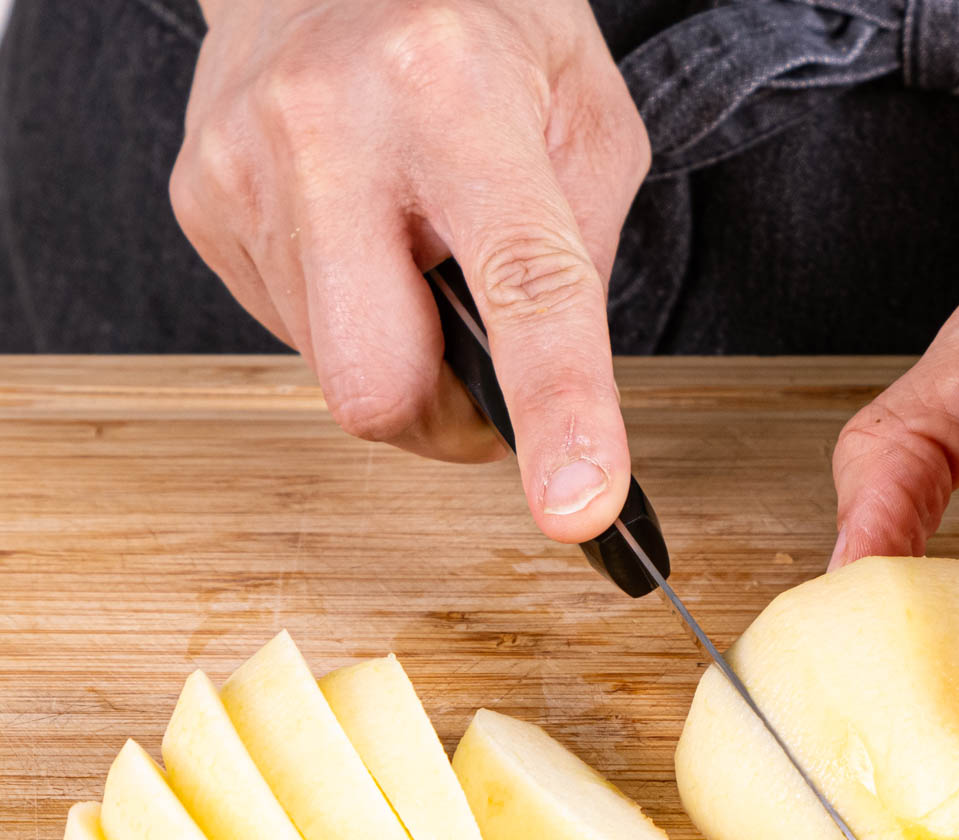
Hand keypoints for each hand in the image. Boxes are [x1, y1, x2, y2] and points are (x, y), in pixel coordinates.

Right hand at [171, 0, 648, 539]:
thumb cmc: (481, 27)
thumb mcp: (587, 113)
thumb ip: (584, 251)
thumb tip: (556, 391)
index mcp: (454, 95)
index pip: (523, 288)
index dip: (557, 413)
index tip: (577, 504)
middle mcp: (332, 128)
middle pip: (378, 385)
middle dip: (446, 425)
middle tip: (486, 384)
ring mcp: (246, 167)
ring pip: (335, 371)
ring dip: (398, 349)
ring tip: (416, 247)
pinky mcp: (201, 200)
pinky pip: (292, 330)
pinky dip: (348, 313)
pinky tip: (363, 235)